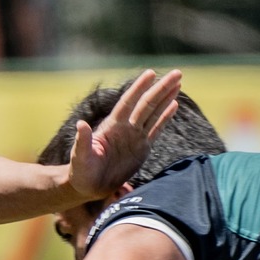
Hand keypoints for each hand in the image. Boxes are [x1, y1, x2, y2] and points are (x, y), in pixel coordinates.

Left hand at [65, 70, 183, 201]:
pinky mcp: (142, 148)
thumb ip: (83, 141)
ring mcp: (135, 136)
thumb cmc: (81, 170)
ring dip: (166, 97)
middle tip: (177, 73)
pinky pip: (156, 129)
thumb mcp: (80, 156)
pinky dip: (165, 117)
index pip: (129, 102)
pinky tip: (174, 104)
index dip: (139, 88)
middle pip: (147, 104)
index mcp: (112, 126)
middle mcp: (126, 127)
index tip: (151, 73)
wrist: (89, 185)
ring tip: (178, 83)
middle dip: (161, 88)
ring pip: (154, 113)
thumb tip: (80, 124)